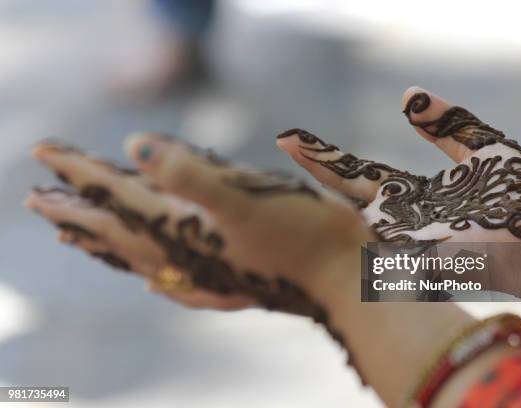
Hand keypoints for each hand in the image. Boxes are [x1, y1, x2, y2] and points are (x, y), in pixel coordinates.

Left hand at [27, 136, 371, 315]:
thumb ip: (188, 174)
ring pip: (135, 256)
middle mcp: (187, 253)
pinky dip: (146, 270)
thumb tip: (133, 148)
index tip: (42, 151)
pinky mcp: (227, 278)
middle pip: (113, 232)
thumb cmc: (304, 235)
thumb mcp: (245, 197)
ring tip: (72, 233)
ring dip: (99, 241)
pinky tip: (147, 280)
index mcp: (186, 228)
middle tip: (37, 199)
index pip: (116, 195)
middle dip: (74, 211)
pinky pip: (170, 277)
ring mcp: (206, 270)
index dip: (78, 171)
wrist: (347, 279)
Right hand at [276, 87, 520, 244]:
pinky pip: (384, 255)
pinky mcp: (428, 260)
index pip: (356, 174)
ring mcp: (412, 243)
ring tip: (283, 187)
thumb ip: (447, 124)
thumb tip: (406, 95)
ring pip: (356, 228)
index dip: (323, 157)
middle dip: (314, 171)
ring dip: (321, 208)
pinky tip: (316, 227)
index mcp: (412, 196)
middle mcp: (403, 220)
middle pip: (347, 195)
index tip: (289, 138)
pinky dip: (351, 245)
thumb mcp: (486, 148)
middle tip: (279, 145)